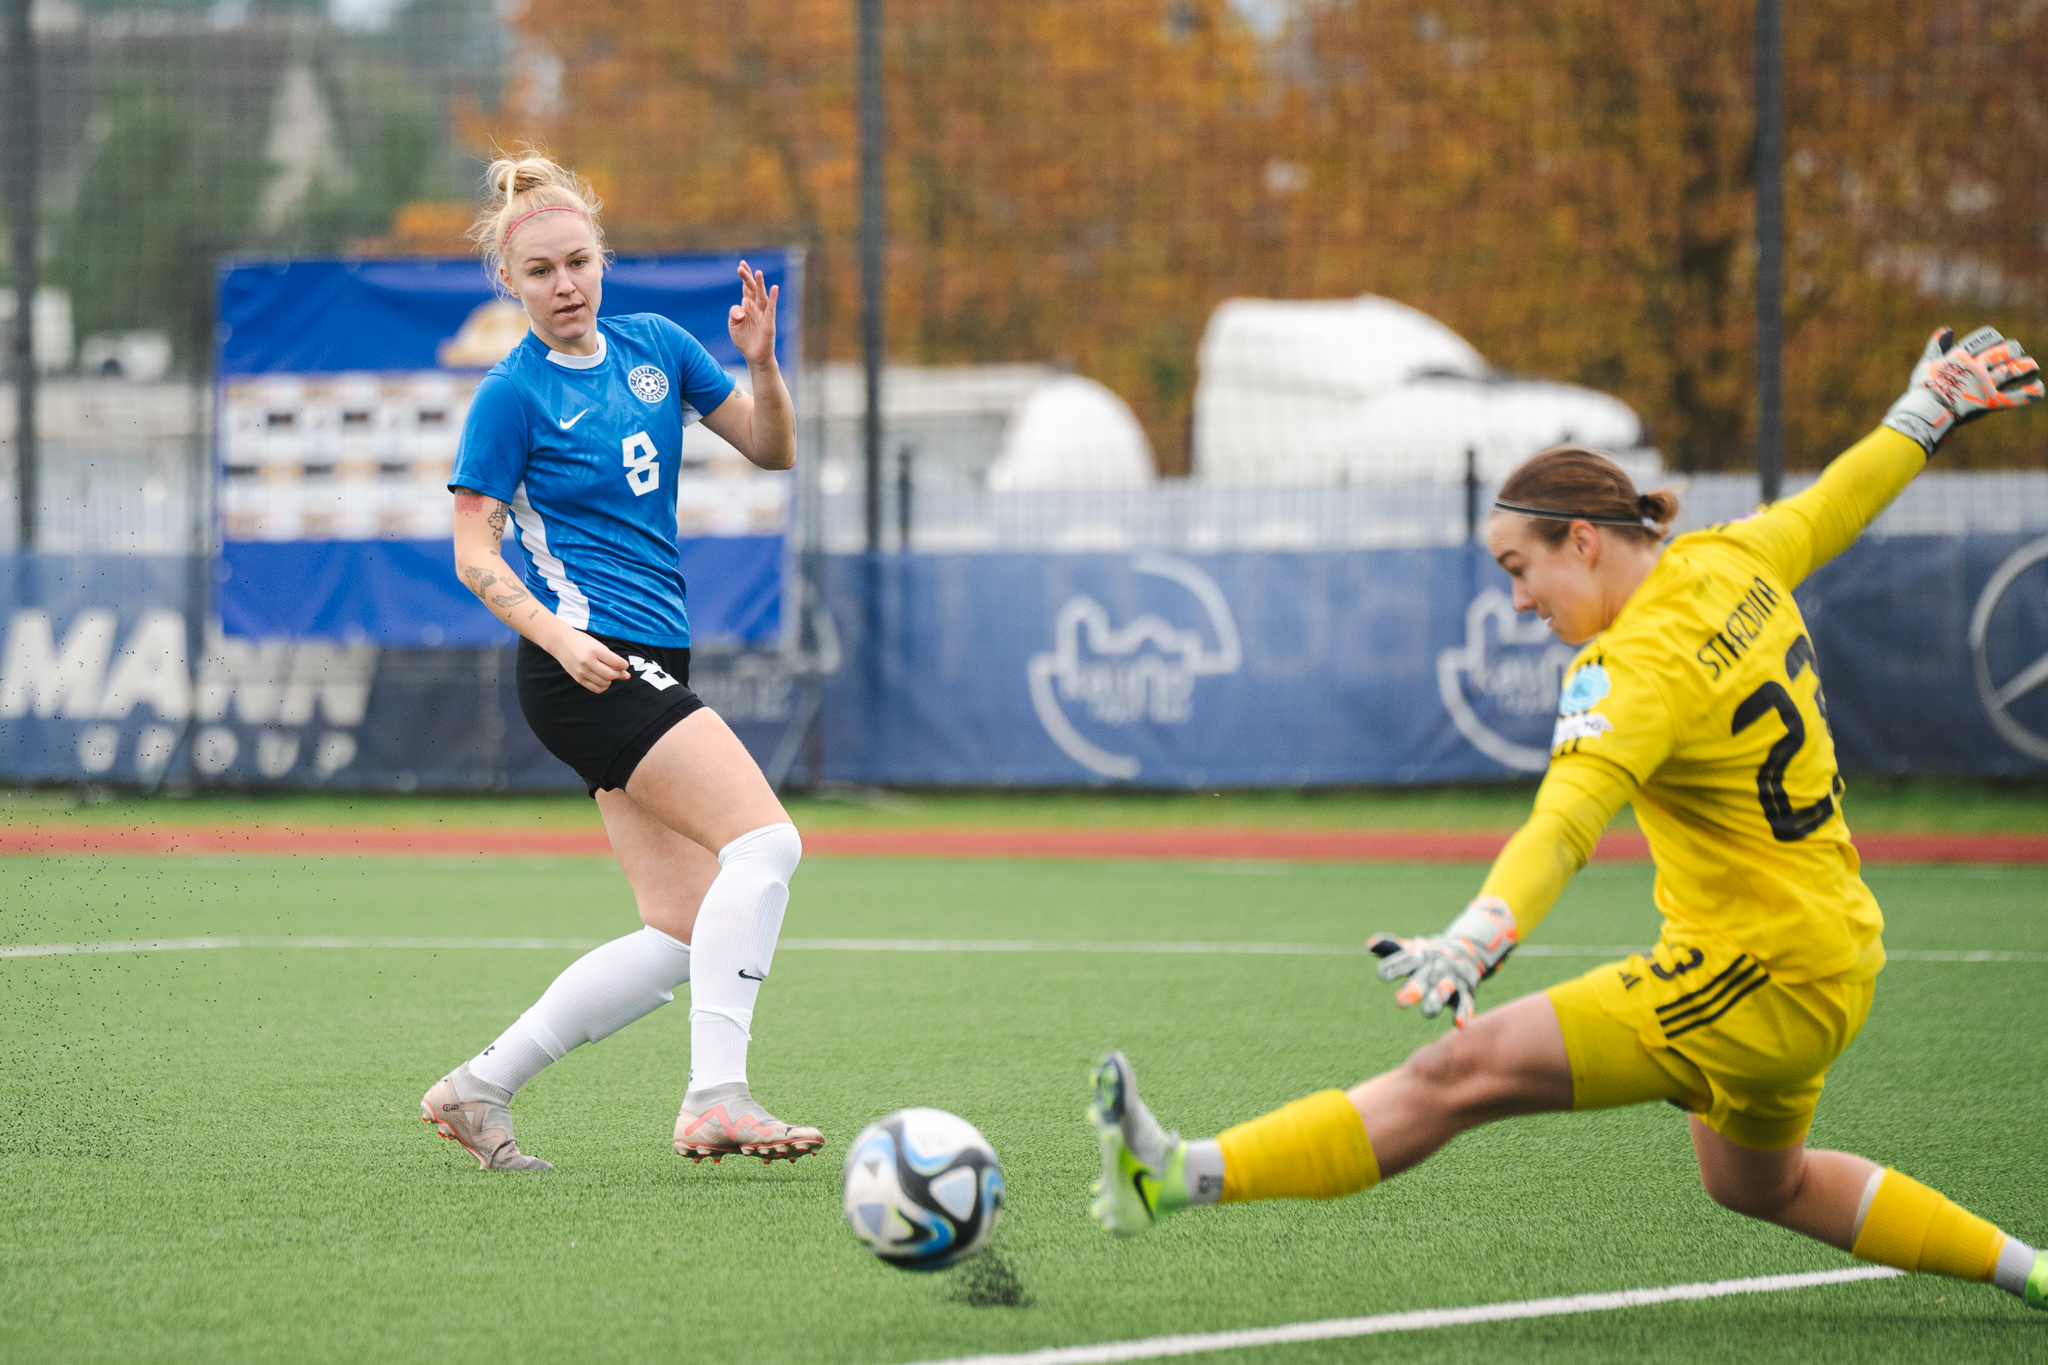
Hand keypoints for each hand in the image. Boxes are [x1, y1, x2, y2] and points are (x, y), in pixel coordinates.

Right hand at [552, 629, 630, 693]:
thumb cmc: (583, 642)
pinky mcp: (578, 679)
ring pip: (604, 683)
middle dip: (618, 675)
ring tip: (608, 673)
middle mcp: (587, 662)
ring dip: (611, 680)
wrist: (561, 643)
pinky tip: (603, 679)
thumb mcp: (599, 646)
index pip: (616, 663)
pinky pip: (595, 688)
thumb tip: (627, 675)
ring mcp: (582, 671)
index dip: (624, 666)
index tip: (624, 665)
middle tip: (618, 671)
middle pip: (611, 675)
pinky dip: (603, 686)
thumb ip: (612, 659)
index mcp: (595, 650)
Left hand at [728, 260, 778, 367]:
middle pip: (752, 289)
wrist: (753, 356)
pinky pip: (771, 308)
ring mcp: (763, 314)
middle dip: (748, 277)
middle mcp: (756, 307)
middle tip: (742, 267)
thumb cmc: (744, 340)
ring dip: (760, 284)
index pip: (746, 288)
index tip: (741, 265)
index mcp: (747, 306)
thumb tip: (743, 310)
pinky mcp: (769, 322)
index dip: (744, 277)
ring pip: (762, 296)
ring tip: (758, 273)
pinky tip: (774, 288)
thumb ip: (734, 313)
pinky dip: (773, 298)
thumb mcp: (733, 325)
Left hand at [1366, 896, 1518, 1028]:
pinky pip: (1464, 1003)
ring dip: (1436, 1000)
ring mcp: (1450, 979)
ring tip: (1427, 1012)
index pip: (1404, 962)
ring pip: (1444, 990)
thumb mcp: (1410, 950)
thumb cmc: (1428, 956)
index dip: (1393, 968)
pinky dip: (1463, 1013)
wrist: (1467, 950)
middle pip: (1423, 978)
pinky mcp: (1464, 991)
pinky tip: (1459, 1024)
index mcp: (1418, 958)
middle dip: (1413, 989)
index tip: (1382, 974)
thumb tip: (1369, 944)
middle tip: (1400, 1001)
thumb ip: (1390, 948)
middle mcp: (1434, 968)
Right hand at [1882, 325, 2042, 452]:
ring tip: (2032, 366)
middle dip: (2013, 350)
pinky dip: (2030, 393)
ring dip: (2026, 367)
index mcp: (1962, 356)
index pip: (1986, 339)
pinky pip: (2016, 397)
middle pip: (2004, 352)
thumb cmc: (1922, 389)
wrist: (1925, 414)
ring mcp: (1985, 385)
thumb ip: (1936, 346)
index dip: (1995, 338)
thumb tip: (1947, 329)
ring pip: (2013, 371)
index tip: (1997, 342)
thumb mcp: (1926, 364)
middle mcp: (1977, 368)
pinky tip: (2039, 388)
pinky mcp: (1991, 403)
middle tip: (2016, 352)